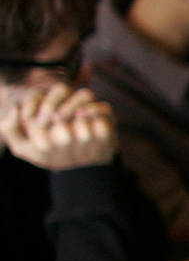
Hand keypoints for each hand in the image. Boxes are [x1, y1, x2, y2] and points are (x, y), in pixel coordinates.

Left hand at [0, 84, 116, 170]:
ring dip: (71, 104)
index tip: (29, 118)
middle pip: (62, 89)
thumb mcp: (24, 148)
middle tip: (43, 120)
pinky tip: (81, 118)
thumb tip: (14, 108)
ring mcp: (89, 109)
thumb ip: (11, 130)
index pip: (40, 93)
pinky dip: (93, 110)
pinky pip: (103, 108)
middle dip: (51, 102)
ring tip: (60, 119)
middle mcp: (70, 102)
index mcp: (49, 104)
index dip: (33, 102)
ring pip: (84, 94)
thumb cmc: (51, 155)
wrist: (80, 170)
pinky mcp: (105, 119)